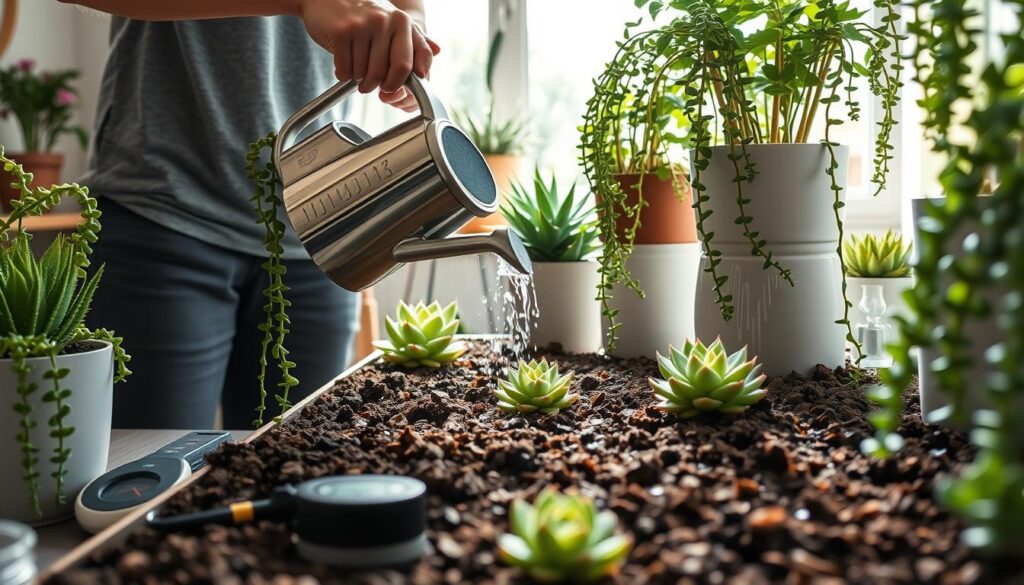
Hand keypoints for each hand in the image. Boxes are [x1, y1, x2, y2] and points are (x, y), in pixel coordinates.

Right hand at [299, 0, 440, 111]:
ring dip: (358, 80)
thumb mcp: (393, 22)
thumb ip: (415, 39)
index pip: (408, 65)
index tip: (390, 89)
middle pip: (384, 74)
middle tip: (369, 85)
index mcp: (402, 22)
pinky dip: (343, 74)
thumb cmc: (361, 16)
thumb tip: (438, 51)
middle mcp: (384, 21)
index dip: (399, 84)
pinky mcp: (341, 31)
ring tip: (355, 68)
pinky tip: (343, 63)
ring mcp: (362, 25)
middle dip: (375, 86)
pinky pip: (345, 70)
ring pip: (364, 74)